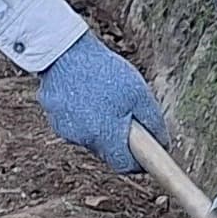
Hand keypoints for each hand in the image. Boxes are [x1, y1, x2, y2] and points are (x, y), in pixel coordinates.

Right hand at [35, 33, 169, 171]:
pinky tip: (85, 95)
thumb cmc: (104, 71)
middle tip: (125, 114)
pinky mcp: (54, 119)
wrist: (64, 52)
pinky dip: (83, 117)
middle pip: (107, 152)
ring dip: (100, 127)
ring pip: (91, 138)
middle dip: (118, 139)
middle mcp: (83, 139)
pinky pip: (75, 126)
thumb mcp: (139, 94)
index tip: (145, 153)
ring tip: (103, 98)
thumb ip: (153, 123)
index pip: (125, 166)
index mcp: (105, 136)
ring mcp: (66, 130)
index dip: (138, 162)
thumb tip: (161, 143)